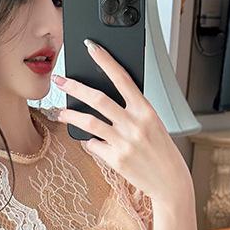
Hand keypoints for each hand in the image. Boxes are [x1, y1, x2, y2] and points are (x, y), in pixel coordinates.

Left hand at [52, 38, 188, 203]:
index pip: (122, 78)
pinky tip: (92, 142)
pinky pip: (93, 145)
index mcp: (146, 110)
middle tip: (59, 80)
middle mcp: (134, 124)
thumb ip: (132, 111)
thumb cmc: (161, 151)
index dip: (105, 61)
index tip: (91, 48)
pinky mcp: (116, 159)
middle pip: (98, 98)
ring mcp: (124, 142)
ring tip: (60, 112)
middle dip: (74, 87)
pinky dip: (90, 142)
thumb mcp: (153, 124)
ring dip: (69, 115)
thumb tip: (104, 101)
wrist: (170, 182)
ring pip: (88, 122)